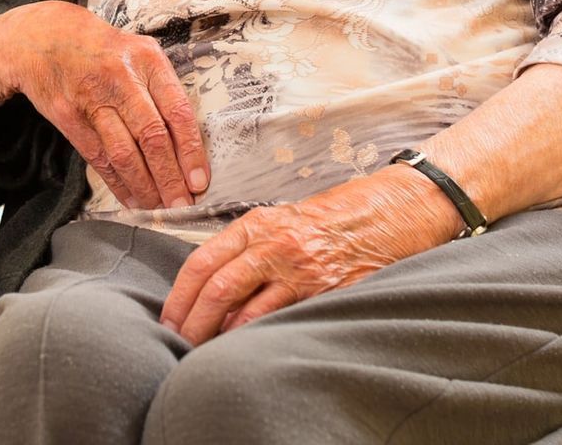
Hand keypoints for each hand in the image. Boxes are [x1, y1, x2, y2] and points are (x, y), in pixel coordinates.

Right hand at [0, 0, 209, 209]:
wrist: (44, 38)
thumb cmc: (103, 48)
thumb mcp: (139, 51)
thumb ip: (163, 88)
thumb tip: (190, 142)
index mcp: (147, 59)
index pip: (177, 112)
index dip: (191, 152)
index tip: (199, 181)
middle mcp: (121, 78)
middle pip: (151, 137)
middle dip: (170, 178)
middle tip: (183, 205)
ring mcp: (92, 99)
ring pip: (123, 153)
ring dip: (144, 187)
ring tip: (160, 208)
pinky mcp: (69, 118)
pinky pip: (98, 158)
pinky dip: (117, 183)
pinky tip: (132, 199)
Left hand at [158, 168, 454, 344]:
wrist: (393, 209)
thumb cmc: (335, 215)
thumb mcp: (284, 219)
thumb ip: (250, 248)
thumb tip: (213, 289)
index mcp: (258, 224)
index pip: (202, 260)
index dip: (179, 295)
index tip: (168, 318)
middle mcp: (276, 245)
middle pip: (217, 289)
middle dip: (192, 322)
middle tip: (178, 343)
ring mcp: (303, 270)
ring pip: (247, 312)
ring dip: (221, 336)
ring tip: (205, 353)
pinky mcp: (328, 292)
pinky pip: (285, 322)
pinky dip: (260, 338)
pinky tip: (249, 349)